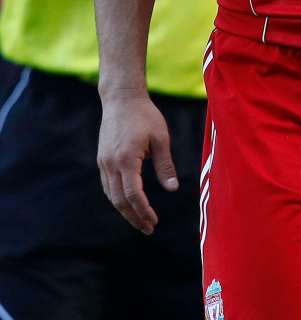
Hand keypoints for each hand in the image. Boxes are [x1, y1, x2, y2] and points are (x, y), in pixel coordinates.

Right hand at [97, 93, 178, 233]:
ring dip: (125, 211)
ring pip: (112, 195)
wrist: (121, 99)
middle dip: (134, 217)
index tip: (154, 222)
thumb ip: (165, 165)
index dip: (144, 211)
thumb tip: (173, 189)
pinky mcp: (102, 160)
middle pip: (120, 201)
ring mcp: (103, 163)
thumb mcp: (161, 138)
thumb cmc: (145, 115)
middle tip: (149, 229)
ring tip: (140, 220)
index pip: (134, 194)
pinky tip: (129, 203)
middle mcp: (111, 164)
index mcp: (127, 159)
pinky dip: (118, 198)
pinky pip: (108, 186)